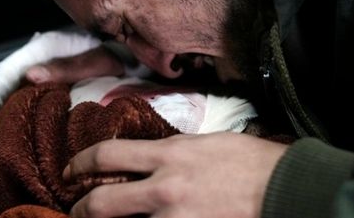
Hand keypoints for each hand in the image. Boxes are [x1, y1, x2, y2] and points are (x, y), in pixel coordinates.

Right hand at [0, 45, 126, 131]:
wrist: (138, 56)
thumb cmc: (120, 55)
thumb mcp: (98, 58)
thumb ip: (67, 66)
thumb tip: (30, 77)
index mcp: (45, 50)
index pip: (8, 72)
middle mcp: (41, 62)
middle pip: (8, 86)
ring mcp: (48, 76)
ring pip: (18, 96)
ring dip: (4, 116)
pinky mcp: (58, 90)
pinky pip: (34, 103)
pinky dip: (22, 118)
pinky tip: (16, 133)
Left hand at [65, 133, 288, 217]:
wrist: (282, 188)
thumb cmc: (250, 161)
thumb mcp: (206, 143)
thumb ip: (173, 151)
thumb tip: (149, 158)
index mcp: (169, 155)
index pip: (107, 155)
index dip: (80, 163)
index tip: (72, 170)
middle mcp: (164, 189)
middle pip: (101, 203)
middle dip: (81, 210)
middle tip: (76, 210)